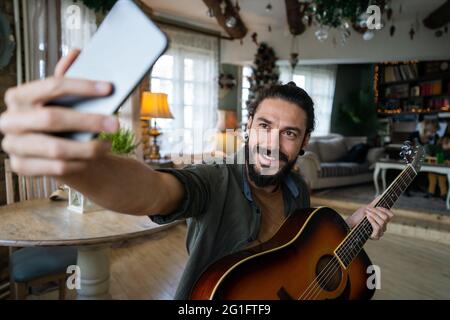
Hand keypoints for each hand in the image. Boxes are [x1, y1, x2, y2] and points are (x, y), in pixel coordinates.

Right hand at [0, 49, 118, 176]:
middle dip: (89, 121)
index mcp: (18, 96)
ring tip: (108, 145)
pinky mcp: (21, 167)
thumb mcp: (64, 99)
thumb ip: (68, 77)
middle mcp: (10, 120)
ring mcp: (13, 145)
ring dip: (88, 148)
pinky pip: (57, 167)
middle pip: (53, 118)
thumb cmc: (62, 121)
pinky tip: (93, 158)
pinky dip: (80, 163)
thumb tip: (76, 54)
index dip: (82, 86)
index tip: (109, 88)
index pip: (52, 86)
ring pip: (56, 148)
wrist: (54, 153)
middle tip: (115, 123)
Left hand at [346, 197, 393, 239]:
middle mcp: (383, 227)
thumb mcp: (367, 208)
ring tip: (366, 213)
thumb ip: (375, 203)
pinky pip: (378, 228)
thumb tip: (381, 195)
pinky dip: (373, 221)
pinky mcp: (375, 236)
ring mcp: (380, 232)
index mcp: (383, 220)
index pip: (391, 215)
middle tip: (368, 209)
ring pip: (382, 222)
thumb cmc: (358, 217)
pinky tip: (367, 217)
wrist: (350, 224)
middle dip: (376, 211)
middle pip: (386, 218)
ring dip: (373, 215)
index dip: (384, 209)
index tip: (376, 206)